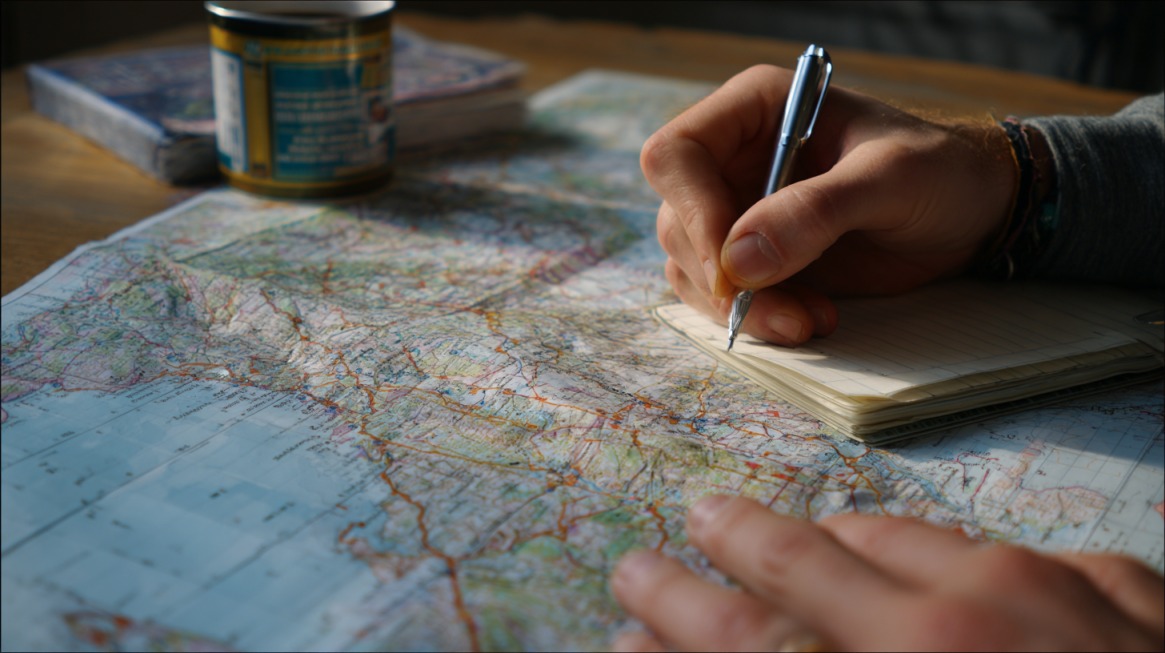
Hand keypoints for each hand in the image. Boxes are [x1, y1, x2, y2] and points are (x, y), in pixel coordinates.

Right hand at [610, 496, 1164, 650]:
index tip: (627, 593)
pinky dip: (981, 563)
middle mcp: (957, 623)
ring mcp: (1052, 595)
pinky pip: (1028, 557)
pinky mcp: (1135, 592)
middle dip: (732, 540)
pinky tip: (979, 576)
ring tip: (810, 530)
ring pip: (910, 535)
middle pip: (806, 560)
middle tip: (692, 521)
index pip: (740, 643)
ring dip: (846, 535)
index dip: (673, 616)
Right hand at [644, 65, 1016, 345]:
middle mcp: (734, 159)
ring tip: (809, 321)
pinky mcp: (756, 260)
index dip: (693, 211)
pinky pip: (723, 296)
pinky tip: (810, 319)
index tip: (732, 268)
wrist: (975, 213)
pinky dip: (756, 318)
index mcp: (754, 112)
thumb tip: (737, 262)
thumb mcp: (891, 179)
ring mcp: (740, 212)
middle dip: (724, 278)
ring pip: (694, 268)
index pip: (677, 155)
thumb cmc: (941, 171)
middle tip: (785, 314)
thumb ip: (816, 212)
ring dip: (742, 307)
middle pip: (679, 221)